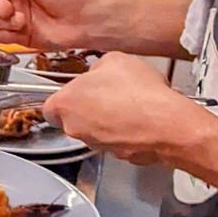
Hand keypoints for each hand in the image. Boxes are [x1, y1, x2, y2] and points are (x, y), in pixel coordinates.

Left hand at [42, 54, 203, 165]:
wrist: (168, 125)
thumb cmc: (137, 92)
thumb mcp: (114, 60)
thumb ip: (98, 67)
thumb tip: (100, 73)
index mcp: (65, 105)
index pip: (49, 107)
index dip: (65, 97)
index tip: (78, 90)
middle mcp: (76, 129)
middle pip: (74, 118)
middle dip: (90, 106)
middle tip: (110, 92)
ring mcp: (97, 145)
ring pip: (97, 130)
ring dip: (110, 118)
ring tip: (132, 103)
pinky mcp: (120, 157)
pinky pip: (118, 141)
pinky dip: (127, 131)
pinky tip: (144, 118)